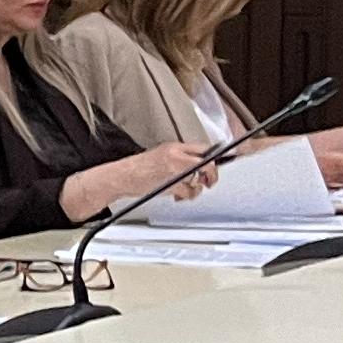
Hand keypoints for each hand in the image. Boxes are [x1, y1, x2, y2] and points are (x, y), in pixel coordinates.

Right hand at [70, 144, 210, 218]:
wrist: (121, 176)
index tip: (222, 162)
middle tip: (209, 181)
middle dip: (211, 173)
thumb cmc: (138, 169)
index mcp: (174, 147)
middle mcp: (176, 156)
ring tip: (190, 190)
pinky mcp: (170, 183)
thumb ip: (179, 158)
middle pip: (206, 161)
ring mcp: (174, 170)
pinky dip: (187, 195)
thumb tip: (198, 164)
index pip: (203, 148)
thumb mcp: (160, 156)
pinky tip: (179, 195)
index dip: (215, 157)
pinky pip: (189, 191)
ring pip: (199, 178)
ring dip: (198, 187)